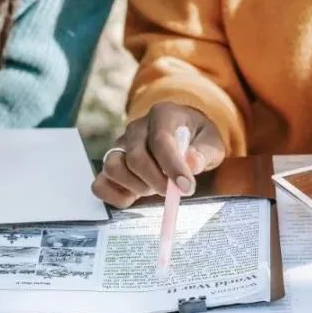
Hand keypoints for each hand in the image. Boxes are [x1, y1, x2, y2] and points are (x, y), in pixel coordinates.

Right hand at [92, 102, 225, 207]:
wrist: (183, 135)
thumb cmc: (197, 139)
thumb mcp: (211, 141)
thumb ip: (204, 152)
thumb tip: (191, 163)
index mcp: (162, 114)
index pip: (161, 140)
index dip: (172, 167)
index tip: (186, 187)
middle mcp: (136, 128)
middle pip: (135, 157)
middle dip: (155, 181)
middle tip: (172, 192)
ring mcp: (120, 146)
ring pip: (112, 168)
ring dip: (135, 187)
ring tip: (153, 189)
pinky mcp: (112, 165)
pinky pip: (100, 184)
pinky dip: (114, 196)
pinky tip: (134, 197)